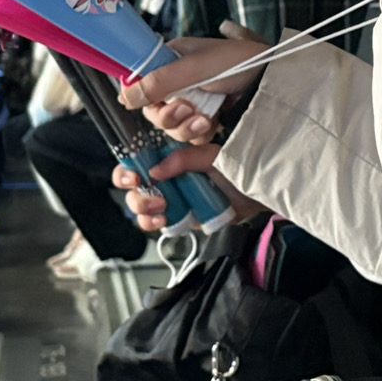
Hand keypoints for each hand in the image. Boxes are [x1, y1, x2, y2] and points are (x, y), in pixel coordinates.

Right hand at [112, 143, 266, 231]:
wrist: (255, 194)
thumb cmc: (235, 170)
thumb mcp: (210, 156)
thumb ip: (183, 159)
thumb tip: (154, 171)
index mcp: (170, 159)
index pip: (136, 162)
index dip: (127, 170)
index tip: (133, 177)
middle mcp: (166, 179)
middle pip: (133, 188)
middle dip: (135, 194)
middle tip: (147, 194)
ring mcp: (171, 199)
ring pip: (140, 207)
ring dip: (142, 209)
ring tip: (161, 208)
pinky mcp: (178, 218)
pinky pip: (155, 224)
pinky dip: (151, 223)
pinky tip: (163, 220)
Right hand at [121, 27, 267, 142]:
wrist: (270, 80)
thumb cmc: (237, 62)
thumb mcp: (193, 67)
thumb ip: (157, 81)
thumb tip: (124, 96)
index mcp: (171, 60)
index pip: (141, 84)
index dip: (146, 99)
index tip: (158, 102)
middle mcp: (178, 80)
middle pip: (154, 110)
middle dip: (169, 116)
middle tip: (187, 109)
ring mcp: (193, 99)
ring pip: (171, 126)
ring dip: (185, 127)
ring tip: (205, 118)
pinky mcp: (206, 116)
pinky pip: (190, 134)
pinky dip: (199, 134)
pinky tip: (212, 124)